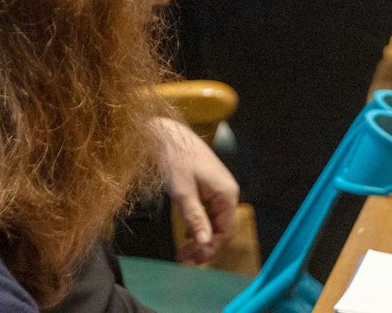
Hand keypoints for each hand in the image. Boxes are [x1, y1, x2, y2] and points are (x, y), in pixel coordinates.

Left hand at [151, 116, 239, 264]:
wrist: (164, 132)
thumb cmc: (173, 158)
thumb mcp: (182, 191)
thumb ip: (195, 217)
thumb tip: (205, 244)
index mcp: (227, 194)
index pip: (225, 231)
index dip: (210, 249)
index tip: (193, 259)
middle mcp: (226, 193)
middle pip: (220, 229)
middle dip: (203, 246)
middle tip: (183, 259)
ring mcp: (217, 190)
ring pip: (212, 222)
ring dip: (199, 238)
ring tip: (182, 253)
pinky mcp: (206, 187)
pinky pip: (206, 213)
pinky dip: (196, 225)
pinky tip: (185, 236)